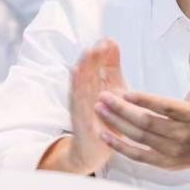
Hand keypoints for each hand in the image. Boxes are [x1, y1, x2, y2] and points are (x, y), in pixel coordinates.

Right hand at [57, 39, 128, 174]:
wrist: (93, 149)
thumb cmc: (104, 117)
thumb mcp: (111, 89)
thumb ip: (110, 66)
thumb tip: (111, 40)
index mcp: (94, 84)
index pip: (97, 65)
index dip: (102, 54)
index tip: (108, 40)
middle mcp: (85, 92)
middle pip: (87, 71)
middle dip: (92, 57)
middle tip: (99, 45)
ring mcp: (80, 106)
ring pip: (81, 85)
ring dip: (83, 70)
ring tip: (86, 55)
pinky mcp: (79, 120)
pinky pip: (78, 105)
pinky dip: (77, 92)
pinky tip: (77, 81)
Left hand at [94, 42, 189, 177]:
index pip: (166, 108)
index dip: (146, 101)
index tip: (126, 93)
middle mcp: (182, 135)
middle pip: (148, 123)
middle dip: (123, 111)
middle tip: (103, 97)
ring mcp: (171, 151)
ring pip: (140, 138)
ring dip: (117, 124)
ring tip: (99, 110)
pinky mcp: (162, 163)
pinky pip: (138, 156)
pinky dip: (120, 146)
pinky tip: (104, 134)